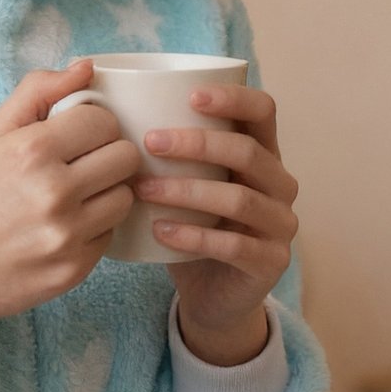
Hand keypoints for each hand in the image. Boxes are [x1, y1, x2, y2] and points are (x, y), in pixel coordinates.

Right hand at [0, 59, 140, 335]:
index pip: (104, 120)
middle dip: (107, 154)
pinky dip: (94, 227)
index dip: (93, 124)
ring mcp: (67, 235)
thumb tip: (86, 67)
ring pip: (125, 197)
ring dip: (107, 192)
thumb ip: (37, 92)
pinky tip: (65, 226)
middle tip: (82, 164)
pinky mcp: (75, 268)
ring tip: (76, 196)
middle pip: (126, 156)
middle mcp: (54, 192)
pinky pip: (110, 234)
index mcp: (32, 151)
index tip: (77, 136)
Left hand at [130, 82, 297, 358]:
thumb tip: (109, 112)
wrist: (213, 296)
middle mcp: (281, 184)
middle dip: (197, 144)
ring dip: (187, 190)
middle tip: (149, 142)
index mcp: (264, 154)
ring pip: (239, 198)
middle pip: (247, 152)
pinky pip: (234, 244)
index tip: (190, 96)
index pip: (263, 111)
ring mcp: (281, 224)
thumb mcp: (185, 183)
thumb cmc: (193, 227)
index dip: (233, 98)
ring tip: (143, 189)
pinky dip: (193, 236)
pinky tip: (160, 231)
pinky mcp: (271, 262)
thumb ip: (168, 152)